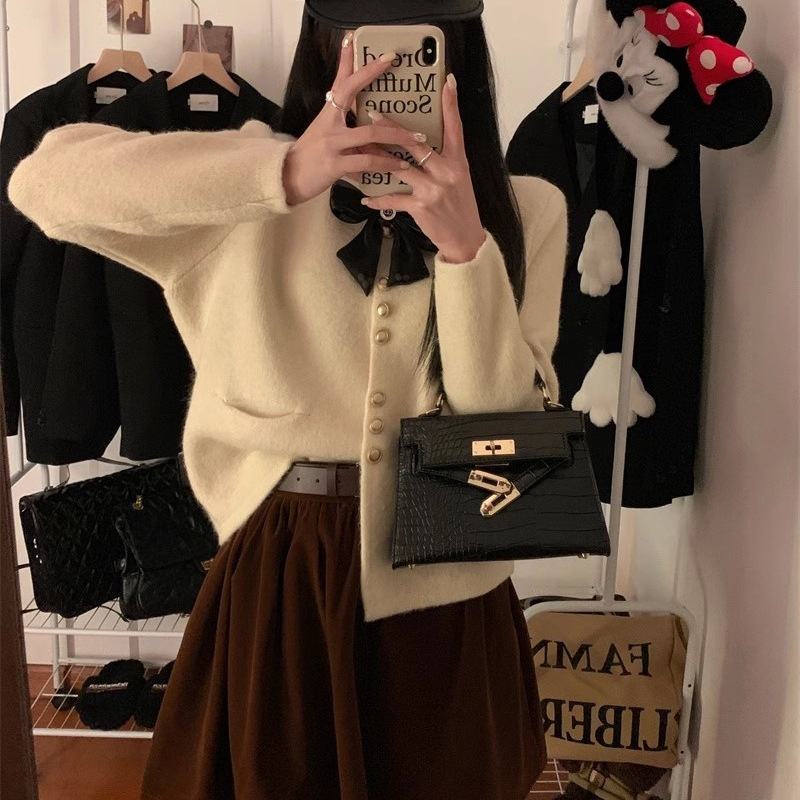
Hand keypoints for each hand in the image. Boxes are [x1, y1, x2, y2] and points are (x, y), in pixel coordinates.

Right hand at [282, 35, 427, 206]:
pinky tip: (400, 166)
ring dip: (396, 136)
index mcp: (327, 113)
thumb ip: (345, 123)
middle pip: (351, 92)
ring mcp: (331, 143)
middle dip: (371, 74)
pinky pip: (367, 162)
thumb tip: (367, 117)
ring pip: (369, 134)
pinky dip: (386, 164)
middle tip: (392, 61)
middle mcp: (329, 123)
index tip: (352, 38)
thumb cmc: (310, 156)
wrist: (288, 179)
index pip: (339, 81)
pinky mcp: (335, 165)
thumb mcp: (325, 132)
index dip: (347, 59)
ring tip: (417, 139)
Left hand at [360, 74, 486, 263]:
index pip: (454, 127)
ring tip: (360, 150)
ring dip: (378, 159)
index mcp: (457, 161)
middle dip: (393, 129)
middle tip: (373, 115)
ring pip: (400, 168)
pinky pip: (394, 199)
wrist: (464, 239)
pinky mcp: (421, 207)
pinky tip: (365, 197)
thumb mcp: (459, 178)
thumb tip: (425, 143)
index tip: (446, 81)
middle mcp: (446, 172)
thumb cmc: (459, 207)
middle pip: (416, 144)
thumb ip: (445, 160)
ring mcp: (433, 189)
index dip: (451, 104)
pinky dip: (378, 199)